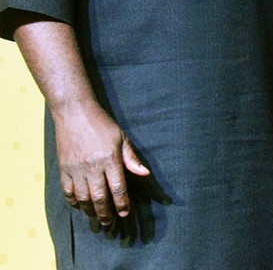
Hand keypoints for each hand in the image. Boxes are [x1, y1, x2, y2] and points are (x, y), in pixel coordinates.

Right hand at [52, 101, 149, 225]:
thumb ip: (131, 158)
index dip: (122, 203)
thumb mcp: (121, 138)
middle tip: (109, 223)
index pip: (118, 187)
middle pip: (99, 197)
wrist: (75, 113)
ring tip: (96, 216)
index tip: (125, 213)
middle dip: (105, 213)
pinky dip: (73, 201)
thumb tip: (145, 174)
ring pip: (83, 197)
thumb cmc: (102, 125)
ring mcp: (75, 169)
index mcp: (109, 159)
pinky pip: (67, 191)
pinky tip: (79, 206)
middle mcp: (92, 166)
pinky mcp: (63, 168)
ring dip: (90, 210)